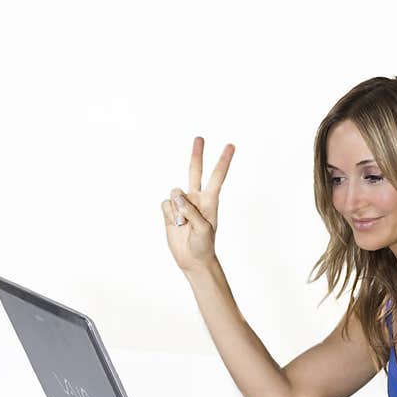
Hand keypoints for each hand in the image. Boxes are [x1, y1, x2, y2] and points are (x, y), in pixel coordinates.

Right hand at [160, 137, 234, 273]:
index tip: (231, 145)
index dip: (223, 161)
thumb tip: (176, 195)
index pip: (217, 177)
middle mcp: (196, 198)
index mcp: (210, 200)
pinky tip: (176, 225)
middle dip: (197, 155)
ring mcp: (182, 204)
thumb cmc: (203, 245)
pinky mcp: (170, 211)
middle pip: (195, 171)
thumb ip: (190, 210)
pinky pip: (165, 205)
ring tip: (184, 226)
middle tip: (200, 138)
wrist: (192, 259)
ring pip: (174, 195)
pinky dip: (169, 215)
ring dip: (177, 211)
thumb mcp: (203, 228)